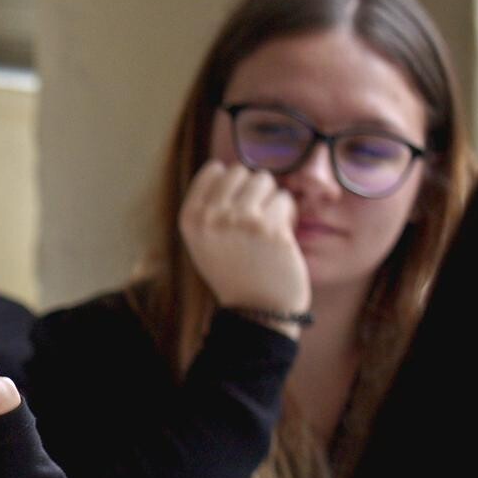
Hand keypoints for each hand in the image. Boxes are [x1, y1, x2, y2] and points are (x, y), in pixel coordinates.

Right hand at [179, 160, 310, 332]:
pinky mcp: (271, 228)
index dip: (232, 185)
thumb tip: (226, 168)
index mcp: (191, 218)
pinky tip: (281, 236)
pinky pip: (285, 200)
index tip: (236, 207)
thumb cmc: (234, 271)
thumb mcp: (204, 239)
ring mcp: (241, 221)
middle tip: (255, 217)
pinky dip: (287, 215)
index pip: (215, 170)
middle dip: (253, 190)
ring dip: (271, 200)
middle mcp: (211, 217)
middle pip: (242, 171)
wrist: (257, 308)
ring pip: (266, 181)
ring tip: (267, 227)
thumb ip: (209, 205)